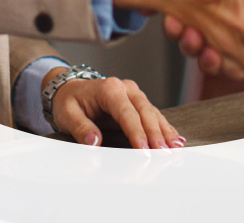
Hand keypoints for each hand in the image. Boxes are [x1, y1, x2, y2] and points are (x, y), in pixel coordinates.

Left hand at [45, 71, 180, 148]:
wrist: (70, 90)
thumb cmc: (69, 102)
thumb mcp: (67, 114)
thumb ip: (80, 128)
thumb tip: (94, 142)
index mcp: (109, 89)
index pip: (126, 113)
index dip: (137, 132)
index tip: (144, 150)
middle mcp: (126, 88)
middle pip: (145, 112)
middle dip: (156, 135)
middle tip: (164, 154)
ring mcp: (135, 94)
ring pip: (154, 113)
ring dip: (165, 132)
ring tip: (175, 150)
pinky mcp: (139, 103)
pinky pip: (155, 115)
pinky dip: (166, 128)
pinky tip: (176, 141)